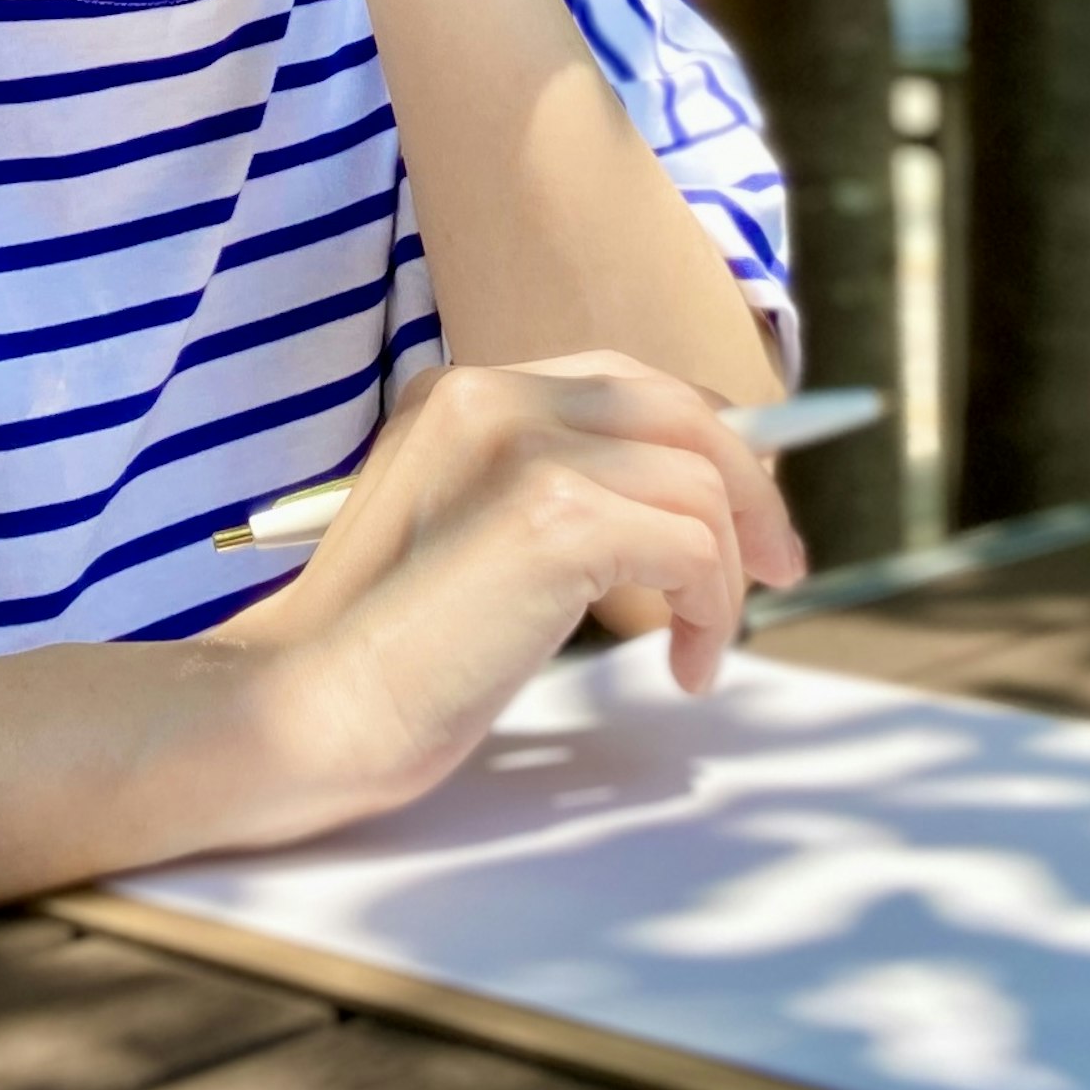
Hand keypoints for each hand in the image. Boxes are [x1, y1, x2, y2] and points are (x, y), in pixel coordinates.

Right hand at [215, 354, 806, 840]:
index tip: (749, 507)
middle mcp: (491, 394)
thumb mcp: (469, 540)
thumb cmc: (384, 653)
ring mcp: (521, 446)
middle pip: (680, 408)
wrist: (309, 706)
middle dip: (751, 487)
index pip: (627, 383)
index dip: (709, 438)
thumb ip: (553, 496)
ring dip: (727, 573)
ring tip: (699, 645)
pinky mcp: (554, 514)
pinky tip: (681, 665)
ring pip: (699, 480)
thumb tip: (685, 503)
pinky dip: (710, 608)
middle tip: (779, 566)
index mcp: (460, 394)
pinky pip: (692, 543)